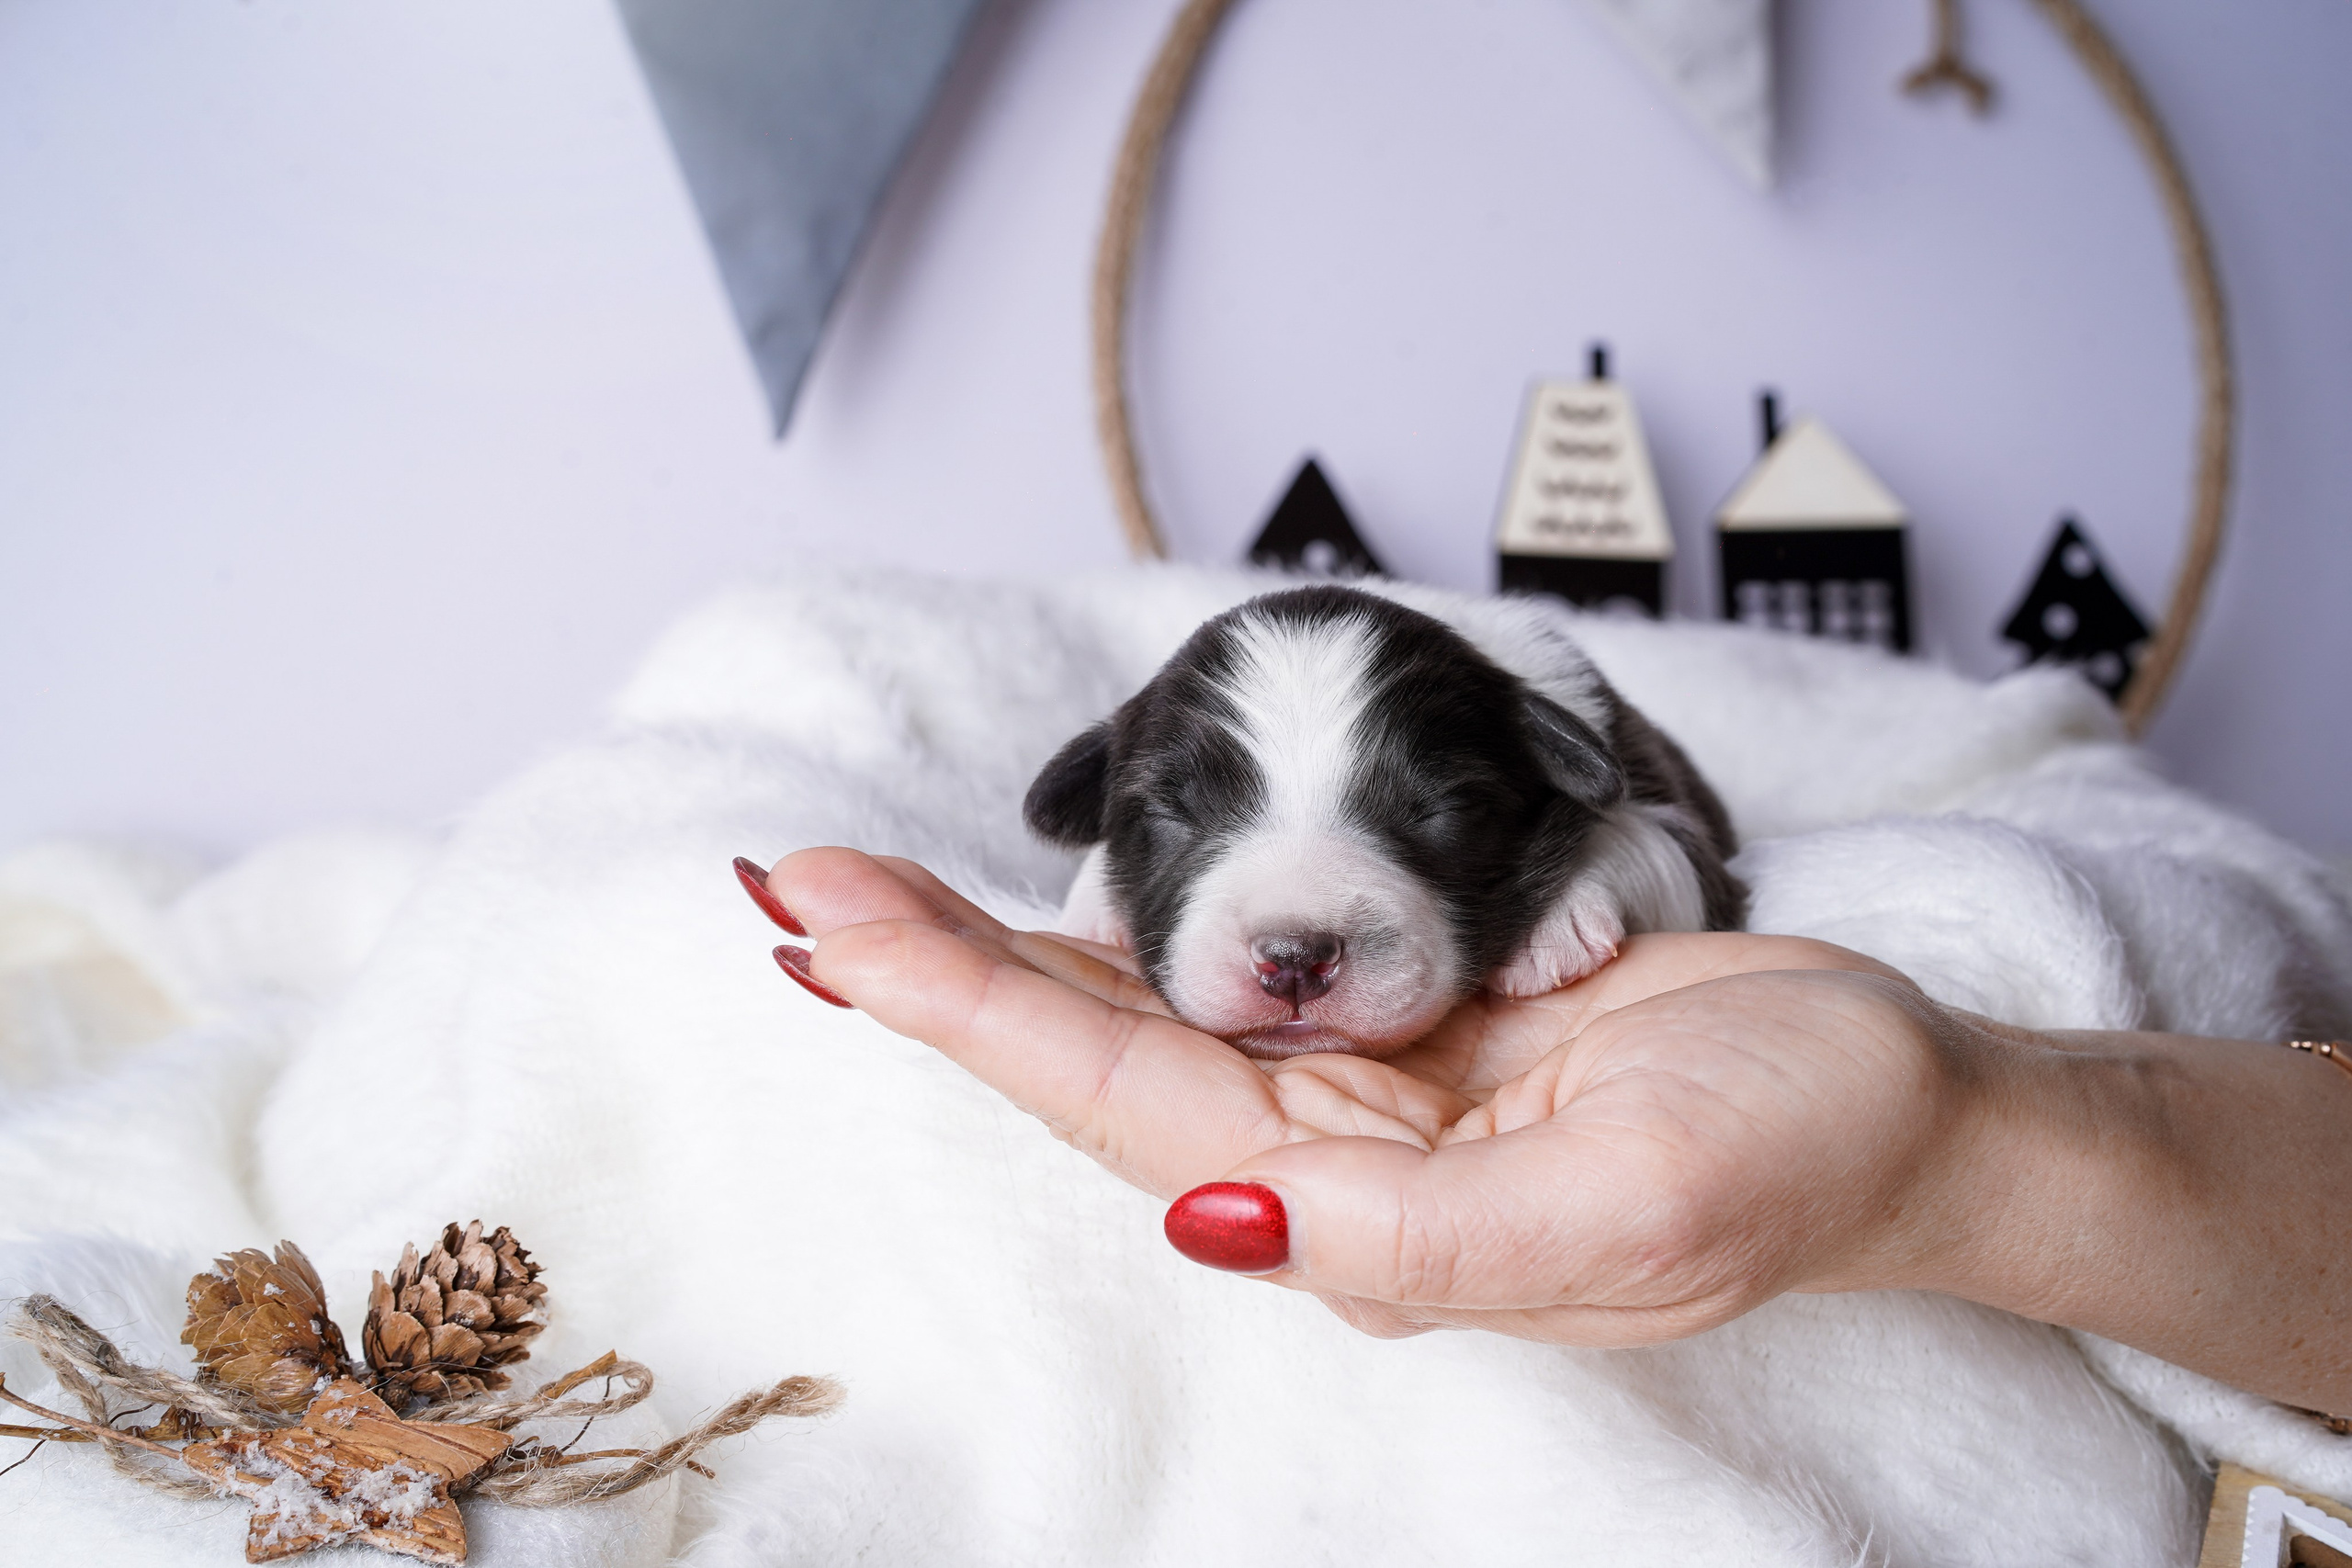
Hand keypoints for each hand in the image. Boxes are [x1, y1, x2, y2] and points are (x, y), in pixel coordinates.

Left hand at [759, 848, 1985, 1345]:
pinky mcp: (1413, 1012)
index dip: (969, 1013)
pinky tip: (1049, 899)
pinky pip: (1242, 965)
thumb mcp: (1625, 1212)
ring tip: (863, 883)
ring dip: (1003, 942)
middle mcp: (1332, 1151)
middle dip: (935, 967)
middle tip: (796, 881)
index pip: (1118, 1102)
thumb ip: (1410, 1233)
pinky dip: (1132, 925)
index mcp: (1360, 1210)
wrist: (1900, 1104)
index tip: (832, 935)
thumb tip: (1209, 1207)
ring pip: (1146, 1005)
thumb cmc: (1793, 1153)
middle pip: (1092, 1050)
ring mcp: (1366, 1080)